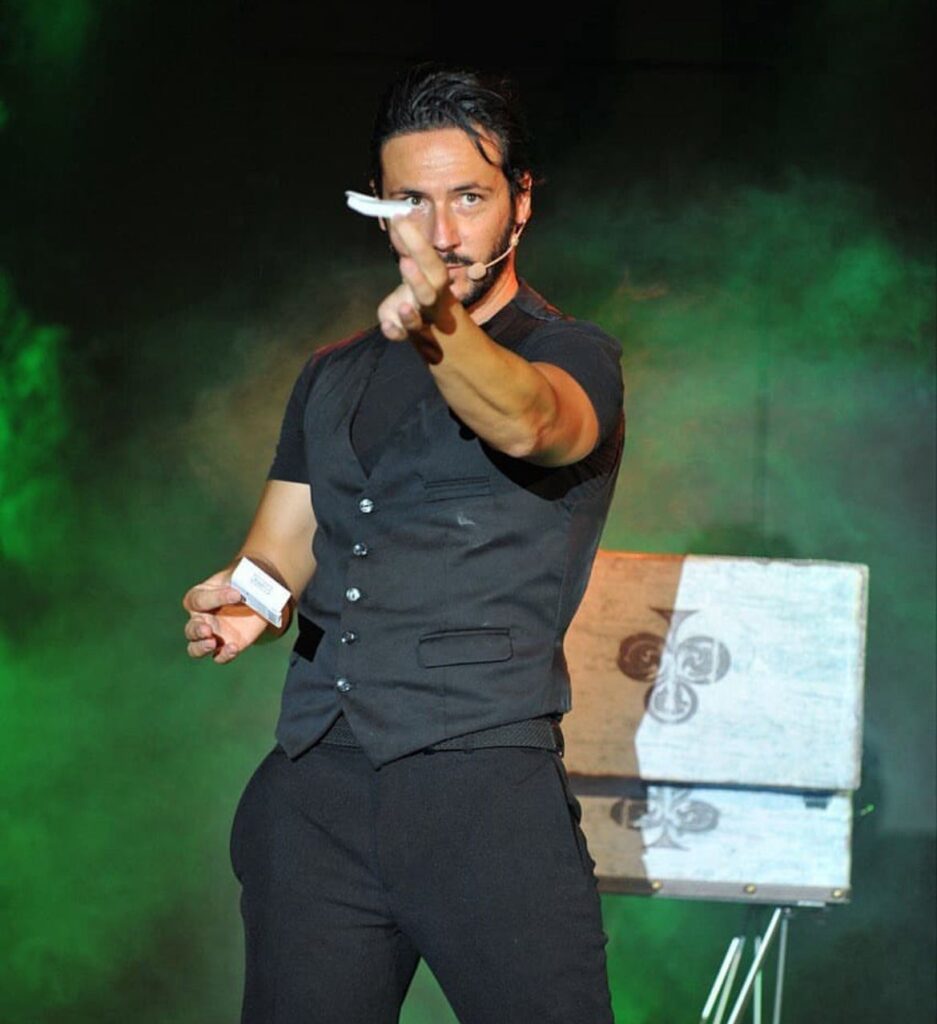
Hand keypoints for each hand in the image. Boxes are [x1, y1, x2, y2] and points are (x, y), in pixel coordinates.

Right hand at [182, 569, 268, 663]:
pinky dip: (224, 655)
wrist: (258, 597)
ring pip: (195, 648)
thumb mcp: (238, 575)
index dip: (217, 597)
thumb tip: (243, 588)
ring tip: (212, 642)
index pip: (199, 600)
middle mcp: (201, 618)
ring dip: (201, 647)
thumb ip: (237, 577)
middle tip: (207, 629)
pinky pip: (219, 656)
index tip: (237, 594)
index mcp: (199, 597)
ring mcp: (212, 635)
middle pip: (190, 629)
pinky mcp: (225, 646)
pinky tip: (233, 648)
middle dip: (196, 630)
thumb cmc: (242, 582)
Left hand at [378, 215, 456, 341]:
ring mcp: (419, 317)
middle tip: (404, 261)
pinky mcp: (403, 330)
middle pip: (430, 290)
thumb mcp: (417, 262)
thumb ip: (406, 243)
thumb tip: (396, 213)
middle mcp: (430, 299)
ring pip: (418, 319)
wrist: (433, 323)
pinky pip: (400, 335)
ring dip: (410, 314)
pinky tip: (386, 325)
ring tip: (403, 307)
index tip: (400, 218)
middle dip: (419, 278)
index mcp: (435, 278)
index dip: (417, 241)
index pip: (430, 260)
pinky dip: (394, 331)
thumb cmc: (421, 284)